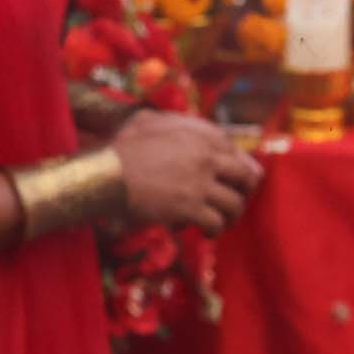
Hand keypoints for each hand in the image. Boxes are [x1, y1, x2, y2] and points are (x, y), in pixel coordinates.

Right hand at [110, 110, 258, 232]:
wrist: (106, 172)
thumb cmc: (122, 147)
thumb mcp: (148, 120)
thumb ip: (173, 121)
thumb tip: (185, 123)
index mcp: (201, 135)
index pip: (237, 152)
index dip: (242, 168)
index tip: (238, 180)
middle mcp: (207, 157)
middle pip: (247, 177)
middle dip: (245, 192)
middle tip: (234, 202)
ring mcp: (200, 183)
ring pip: (235, 204)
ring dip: (231, 216)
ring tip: (221, 222)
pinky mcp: (190, 207)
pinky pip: (215, 222)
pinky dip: (213, 230)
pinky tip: (205, 232)